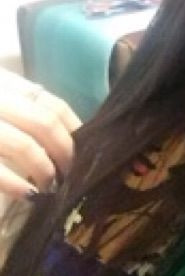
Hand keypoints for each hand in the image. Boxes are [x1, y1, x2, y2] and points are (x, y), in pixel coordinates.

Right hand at [0, 68, 80, 198]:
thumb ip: (21, 106)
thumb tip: (69, 134)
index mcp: (1, 82)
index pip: (52, 103)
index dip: (75, 130)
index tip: (86, 151)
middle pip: (44, 123)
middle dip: (66, 153)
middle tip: (72, 175)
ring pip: (23, 145)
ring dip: (44, 170)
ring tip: (48, 186)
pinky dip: (14, 183)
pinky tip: (26, 193)